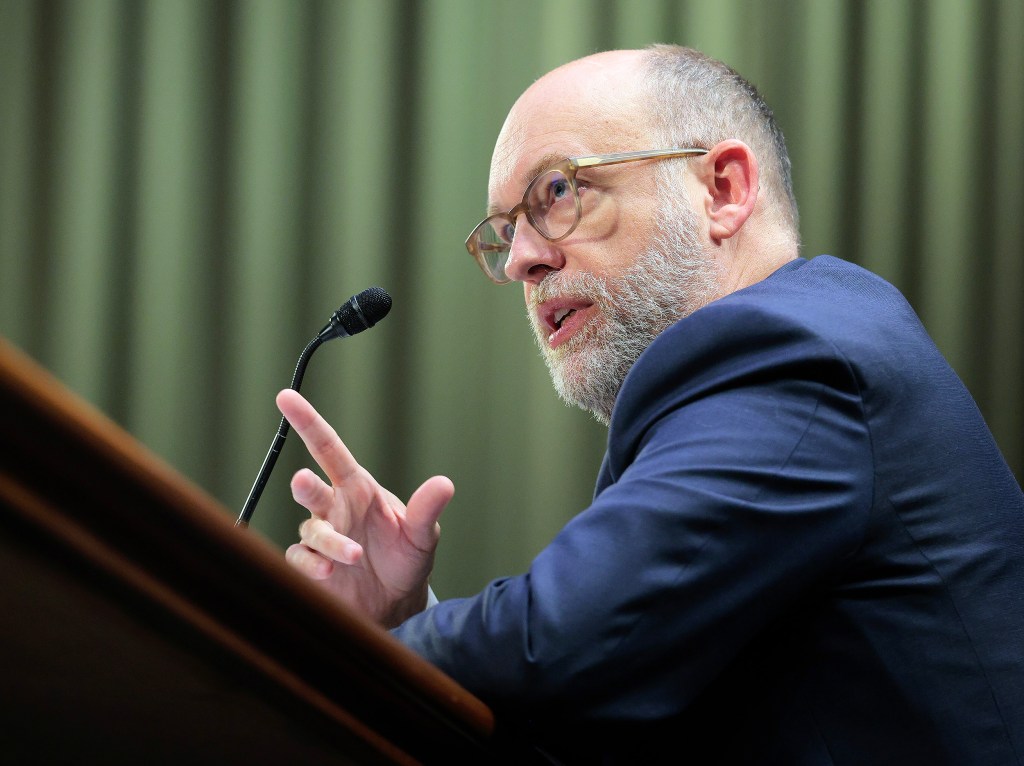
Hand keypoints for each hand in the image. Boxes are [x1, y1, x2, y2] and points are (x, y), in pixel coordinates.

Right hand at [278, 389, 453, 626]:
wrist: (396, 602)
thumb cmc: (406, 559)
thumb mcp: (423, 535)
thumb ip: (427, 511)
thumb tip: (444, 484)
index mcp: (358, 489)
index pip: (328, 449)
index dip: (307, 422)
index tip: (286, 397)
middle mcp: (335, 508)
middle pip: (311, 489)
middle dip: (305, 485)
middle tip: (304, 482)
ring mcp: (322, 536)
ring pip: (311, 530)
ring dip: (329, 542)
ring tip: (352, 556)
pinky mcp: (313, 565)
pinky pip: (300, 559)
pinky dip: (311, 564)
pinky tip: (328, 573)